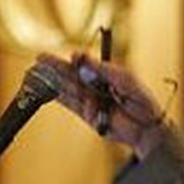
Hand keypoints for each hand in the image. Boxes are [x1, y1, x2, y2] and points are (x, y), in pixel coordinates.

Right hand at [38, 52, 167, 157]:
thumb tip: (81, 59)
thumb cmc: (141, 101)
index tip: (69, 55)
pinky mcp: (87, 115)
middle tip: (40, 59)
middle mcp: (96, 86)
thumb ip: (101, 69)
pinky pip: (70, 104)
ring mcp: (90, 101)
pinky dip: (59, 97)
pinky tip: (47, 90)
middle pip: (72, 75)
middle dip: (55, 67)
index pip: (85, 64)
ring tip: (37, 72)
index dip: (75, 59)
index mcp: (105, 74)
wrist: (146, 127)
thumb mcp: (124, 79)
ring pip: (67, 88)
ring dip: (52, 80)